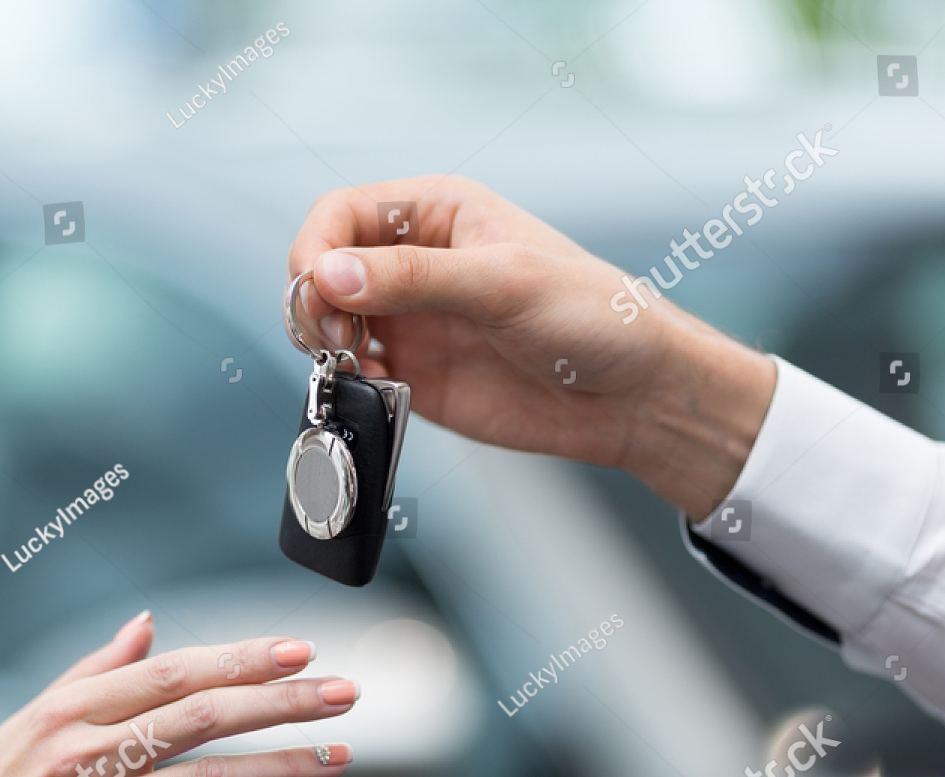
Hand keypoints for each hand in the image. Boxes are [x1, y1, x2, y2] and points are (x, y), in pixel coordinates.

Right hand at [288, 175, 777, 519]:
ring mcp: (411, 321)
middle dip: (312, 300)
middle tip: (335, 336)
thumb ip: (415, 277)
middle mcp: (413, 263)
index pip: (340, 214)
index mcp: (436, 213)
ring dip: (322, 342)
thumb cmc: (592, 315)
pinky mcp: (414, 375)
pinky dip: (346, 381)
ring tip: (354, 362)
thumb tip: (329, 275)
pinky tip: (377, 387)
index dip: (316, 248)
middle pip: (321, 268)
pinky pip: (353, 373)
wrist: (631, 396)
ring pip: (328, 322)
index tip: (320, 290)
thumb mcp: (505, 282)